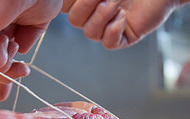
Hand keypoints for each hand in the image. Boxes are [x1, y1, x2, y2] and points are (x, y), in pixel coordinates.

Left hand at [0, 0, 61, 100]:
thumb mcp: (38, 23)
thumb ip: (28, 39)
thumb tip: (22, 52)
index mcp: (1, 26)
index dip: (2, 78)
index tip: (4, 94)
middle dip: (6, 77)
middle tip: (23, 70)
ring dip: (5, 66)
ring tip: (14, 45)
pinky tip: (5, 41)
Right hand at [62, 0, 187, 48]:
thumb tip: (69, 1)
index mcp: (86, 0)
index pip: (64, 6)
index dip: (69, 1)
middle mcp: (95, 14)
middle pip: (74, 20)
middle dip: (86, 5)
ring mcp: (109, 27)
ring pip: (90, 33)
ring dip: (102, 16)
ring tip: (116, 2)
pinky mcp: (125, 38)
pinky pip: (109, 43)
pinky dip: (113, 30)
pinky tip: (124, 16)